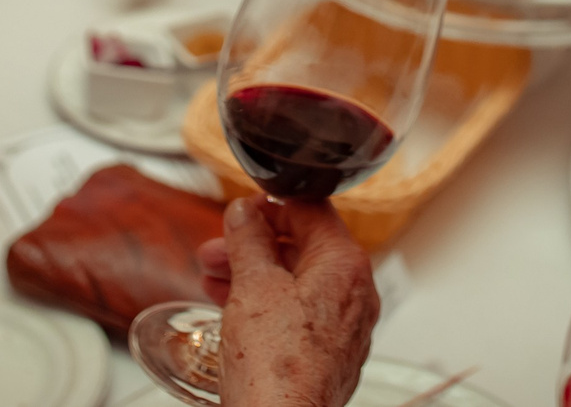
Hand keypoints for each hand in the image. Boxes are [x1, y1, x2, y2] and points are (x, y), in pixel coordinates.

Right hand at [194, 198, 376, 406]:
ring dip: (254, 276)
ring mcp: (345, 329)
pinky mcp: (330, 357)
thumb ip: (249, 240)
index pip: (312, 210)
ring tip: (215, 280)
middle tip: (218, 250)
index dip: (270, 206)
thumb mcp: (253, 285)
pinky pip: (299, 316)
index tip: (242, 211)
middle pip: (303, 248)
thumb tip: (246, 213)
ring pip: (298, 284)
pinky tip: (235, 311)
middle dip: (254, 246)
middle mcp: (355, 295)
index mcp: (345, 265)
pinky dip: (268, 306)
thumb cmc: (276, 366)